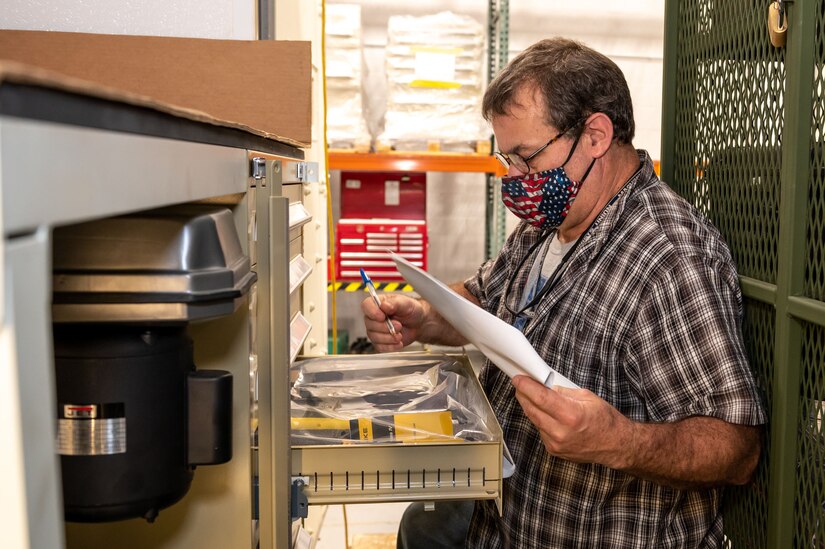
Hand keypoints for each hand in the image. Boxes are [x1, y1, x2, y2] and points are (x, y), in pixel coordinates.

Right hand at [361, 294, 423, 351]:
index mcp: (378, 303)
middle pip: (369, 323)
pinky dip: (390, 346)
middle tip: (398, 325)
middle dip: (385, 327)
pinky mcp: (380, 341)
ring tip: (400, 335)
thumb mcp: (406, 303)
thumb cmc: (411, 310)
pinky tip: (398, 343)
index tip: (383, 316)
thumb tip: (384, 305)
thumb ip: (395, 303)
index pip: (366, 305)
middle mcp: (374, 317)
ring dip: (388, 338)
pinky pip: (380, 347)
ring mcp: (376, 330)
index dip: (372, 312)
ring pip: (374, 337)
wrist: (418, 324)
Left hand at [512, 375, 632, 467]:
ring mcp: (556, 444)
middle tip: (520, 384)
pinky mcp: (553, 450)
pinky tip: (544, 413)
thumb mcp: (586, 396)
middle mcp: (560, 431)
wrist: (615, 445)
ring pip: (534, 420)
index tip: (518, 378)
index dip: (526, 386)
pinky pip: (540, 430)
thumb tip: (544, 385)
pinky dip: (539, 420)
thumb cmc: (604, 419)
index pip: (540, 397)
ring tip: (531, 396)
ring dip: (530, 407)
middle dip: (523, 395)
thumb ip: (562, 392)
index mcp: (570, 415)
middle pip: (531, 409)